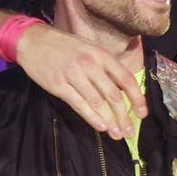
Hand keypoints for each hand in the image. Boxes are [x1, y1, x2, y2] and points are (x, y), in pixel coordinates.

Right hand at [15, 23, 145, 139]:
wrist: (33, 41)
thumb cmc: (65, 47)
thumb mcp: (91, 49)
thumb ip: (106, 67)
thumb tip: (123, 90)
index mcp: (102, 56)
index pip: (126, 79)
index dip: (137, 99)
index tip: (142, 114)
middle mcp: (90, 65)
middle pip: (113, 95)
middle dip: (124, 116)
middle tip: (129, 132)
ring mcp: (74, 75)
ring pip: (97, 102)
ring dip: (110, 121)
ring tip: (117, 135)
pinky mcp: (59, 85)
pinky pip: (79, 104)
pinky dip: (92, 117)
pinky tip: (101, 127)